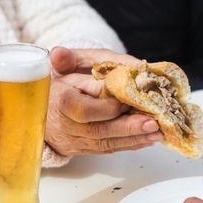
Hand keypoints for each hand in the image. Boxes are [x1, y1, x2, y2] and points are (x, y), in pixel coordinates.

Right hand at [45, 47, 161, 155]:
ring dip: (134, 139)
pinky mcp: (83, 150)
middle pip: (99, 131)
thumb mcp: (64, 66)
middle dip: (129, 128)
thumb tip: (59, 53)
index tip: (127, 100)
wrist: (44, 108)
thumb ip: (69, 58)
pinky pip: (107, 149)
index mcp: (60, 102)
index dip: (107, 107)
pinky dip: (129, 145)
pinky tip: (147, 139)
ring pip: (105, 144)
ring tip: (157, 132)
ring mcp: (74, 141)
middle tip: (153, 122)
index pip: (83, 110)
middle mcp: (66, 126)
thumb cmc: (61, 83)